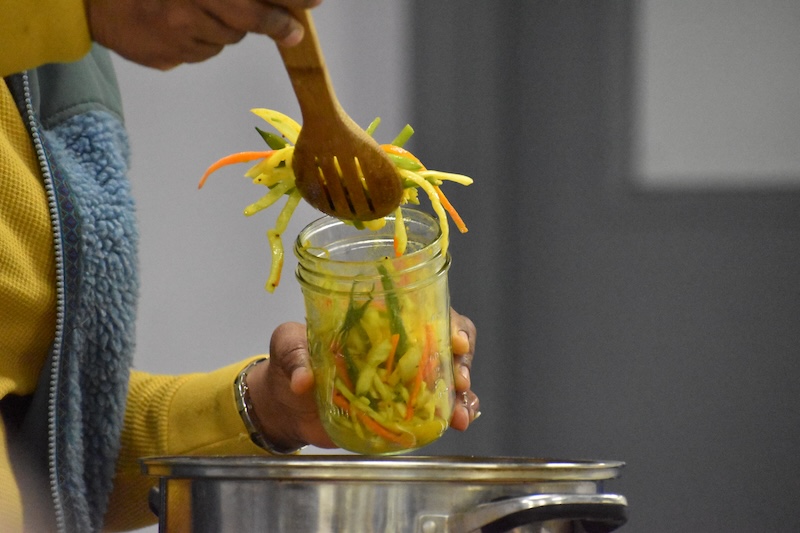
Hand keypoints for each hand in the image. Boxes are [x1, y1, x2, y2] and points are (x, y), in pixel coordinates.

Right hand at [85, 0, 322, 69]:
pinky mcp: (168, 57)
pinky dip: (201, 41)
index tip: (314, 3)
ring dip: (227, 27)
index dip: (288, 0)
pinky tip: (182, 25)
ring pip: (226, 38)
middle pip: (247, 19)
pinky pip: (202, 52)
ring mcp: (176, 34)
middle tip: (293, 30)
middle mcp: (187, 5)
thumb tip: (276, 3)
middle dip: (276, 24)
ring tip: (202, 10)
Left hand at [247, 309, 478, 451]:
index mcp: (380, 322)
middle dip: (462, 361)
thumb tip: (305, 380)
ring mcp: (404, 380)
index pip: (426, 311)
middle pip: (448, 344)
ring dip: (463, 395)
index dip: (448, 323)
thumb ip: (295, 355)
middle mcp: (400, 348)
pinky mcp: (401, 410)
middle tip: (460, 380)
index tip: (453, 340)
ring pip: (448, 379)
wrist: (286, 406)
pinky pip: (436, 409)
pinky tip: (457, 423)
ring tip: (460, 416)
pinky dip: (452, 414)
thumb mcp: (287, 347)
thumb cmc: (291, 363)